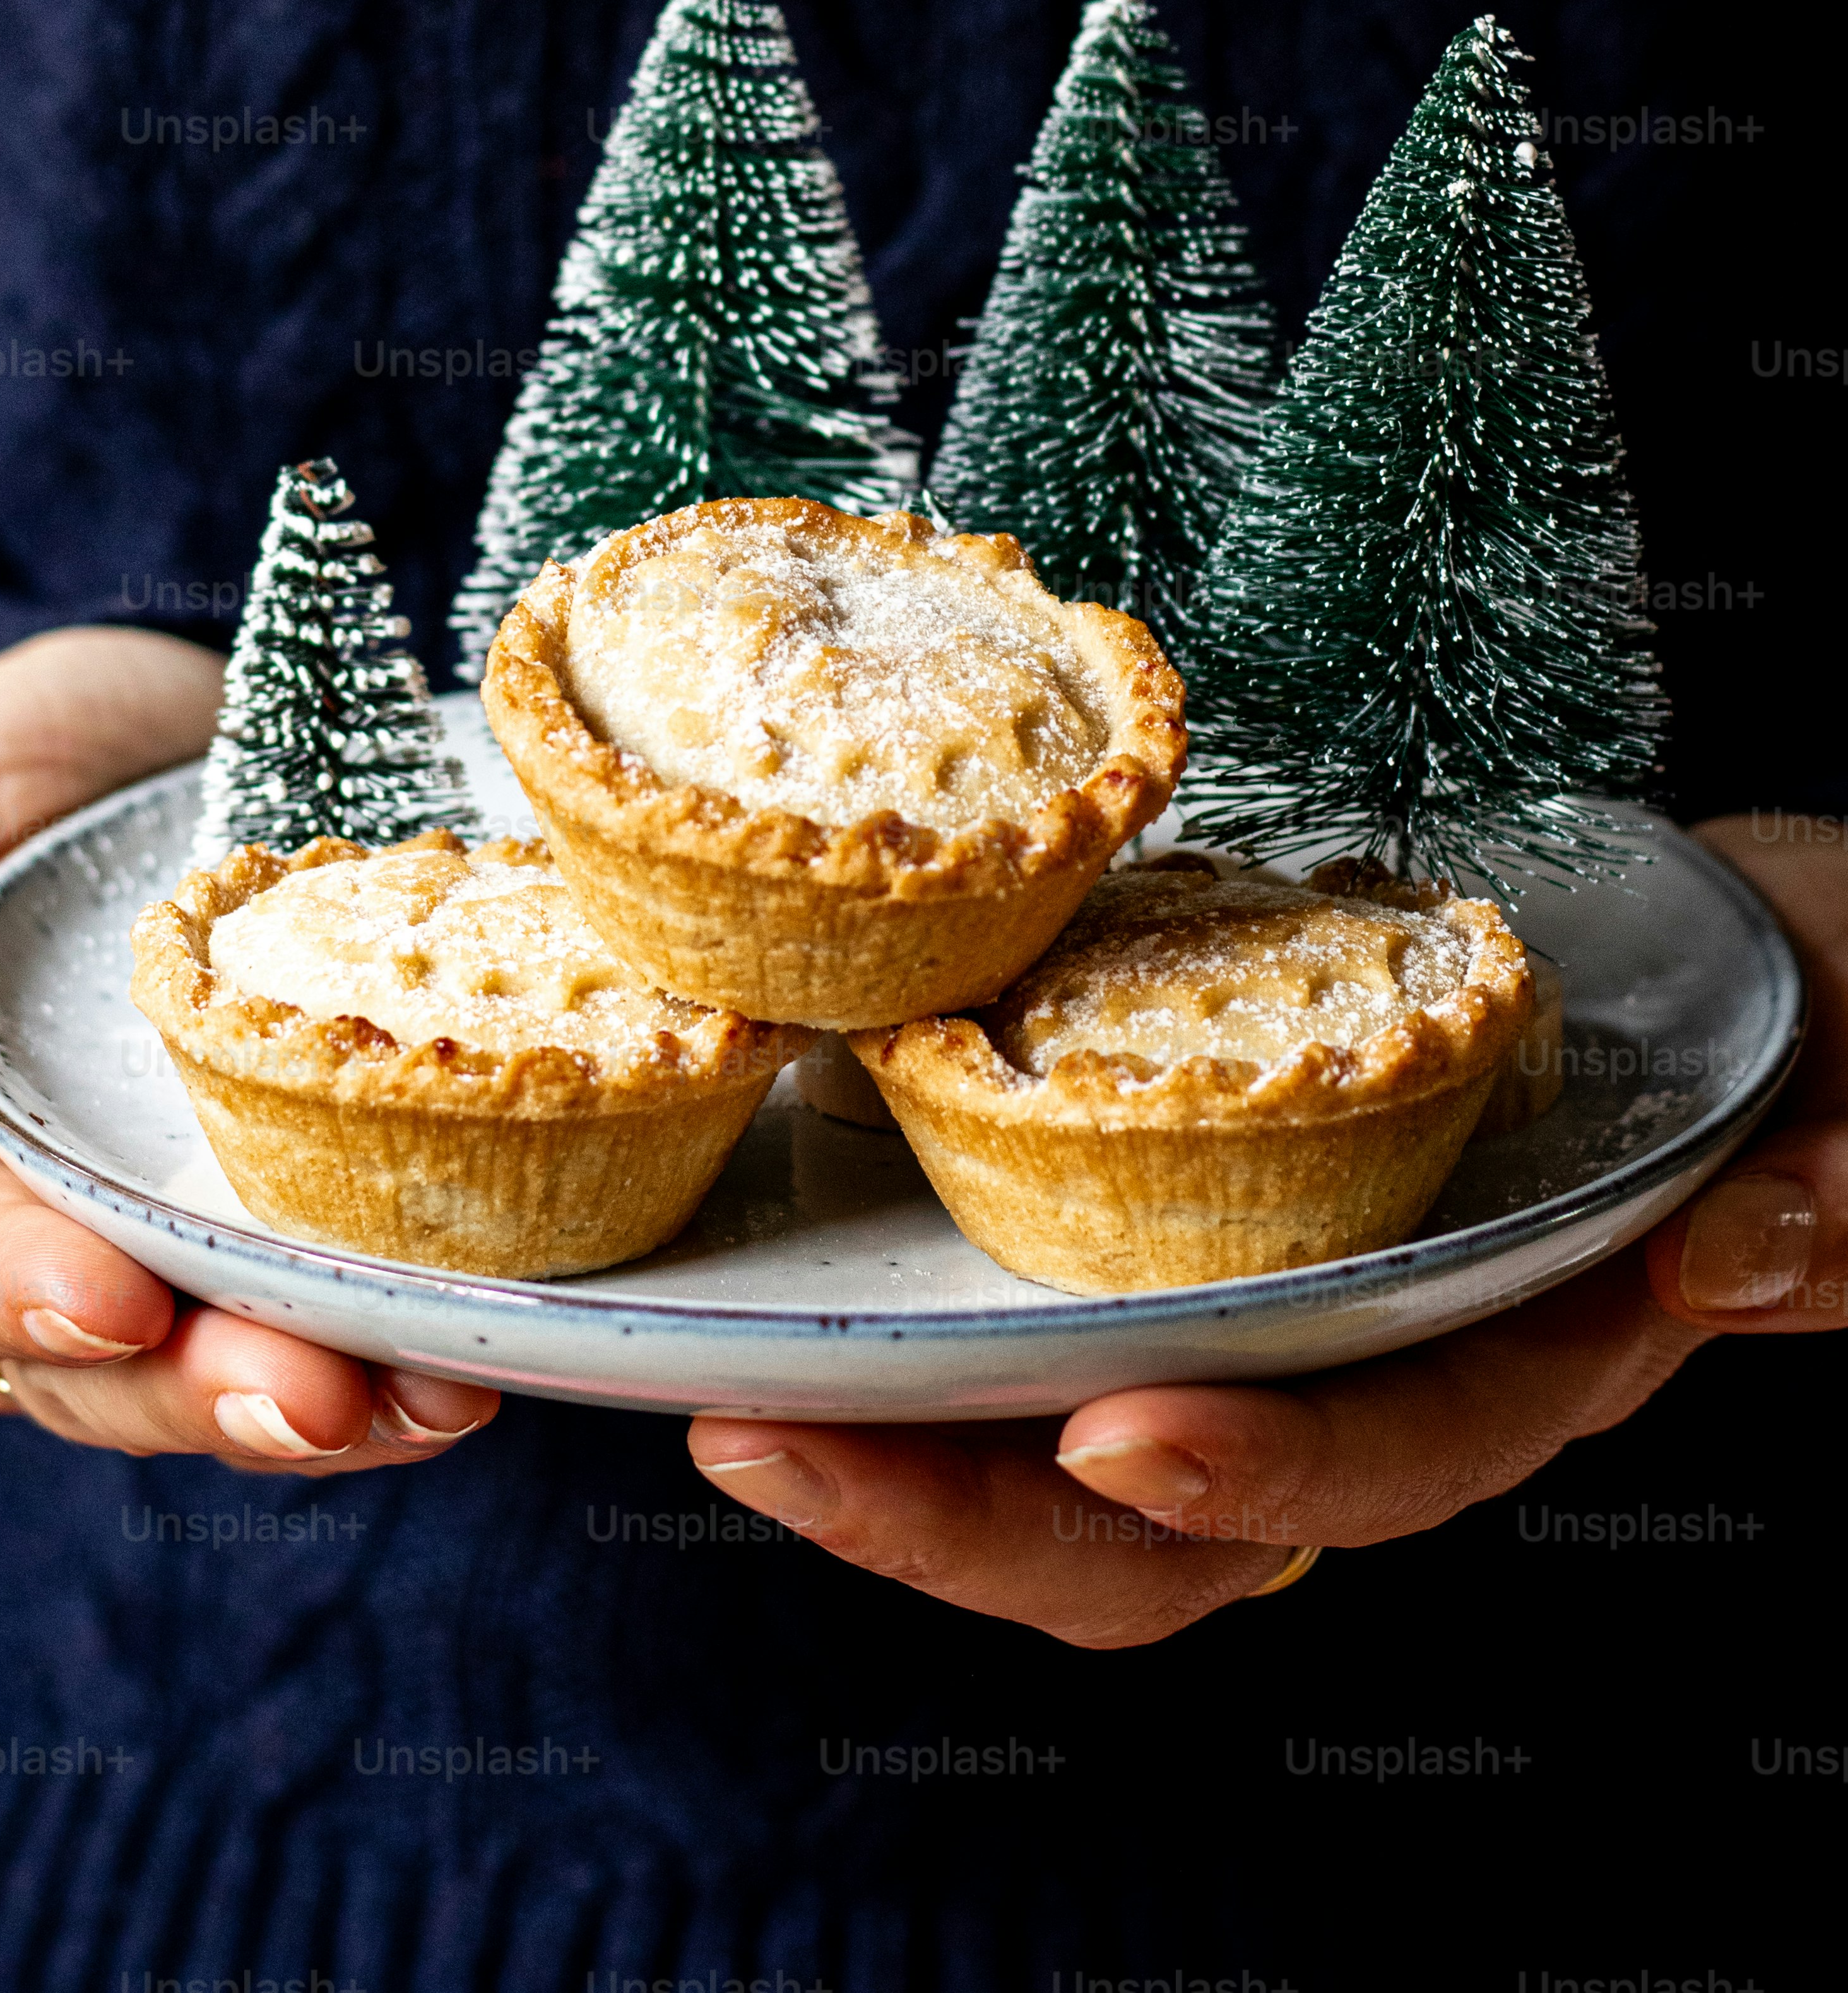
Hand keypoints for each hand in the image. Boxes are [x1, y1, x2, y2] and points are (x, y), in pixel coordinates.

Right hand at [0, 628, 496, 1467]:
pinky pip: (303, 1331)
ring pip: (200, 1378)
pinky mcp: (256, 1236)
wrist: (152, 751)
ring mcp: (133, 1250)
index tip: (112, 1297)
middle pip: (77, 1361)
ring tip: (428, 1402)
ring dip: (317, 1408)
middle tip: (315, 1392)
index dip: (6, 1283)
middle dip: (199, 1387)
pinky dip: (387, 1361)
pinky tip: (466, 1371)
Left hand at [689, 813, 1846, 1644]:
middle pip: (1176, 1522)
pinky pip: (1075, 1292)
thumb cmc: (1834, 1013)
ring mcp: (1301, 1292)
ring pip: (1088, 1444)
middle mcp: (1398, 1352)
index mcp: (1544, 1347)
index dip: (1259, 1480)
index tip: (1111, 1440)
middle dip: (970, 1521)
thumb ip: (1836, 1195)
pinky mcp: (1229, 1201)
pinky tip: (819, 1263)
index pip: (1389, 1457)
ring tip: (744, 1415)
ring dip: (911, 1451)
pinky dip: (945, 1306)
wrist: (1783, 960)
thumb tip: (1743, 1253)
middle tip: (772, 1456)